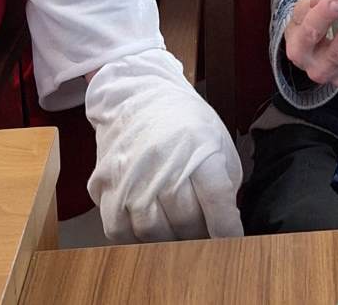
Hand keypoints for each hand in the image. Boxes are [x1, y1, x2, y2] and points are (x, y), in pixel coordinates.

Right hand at [85, 48, 242, 242]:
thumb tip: (225, 226)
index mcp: (196, 144)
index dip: (226, 228)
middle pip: (186, 221)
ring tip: (179, 232)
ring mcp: (129, 175)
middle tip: (204, 234)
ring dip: (170, 240)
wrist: (136, 95)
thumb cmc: (183, 121)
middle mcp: (161, 160)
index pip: (216, 198)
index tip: (233, 243)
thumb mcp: (216, 138)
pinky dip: (137, 239)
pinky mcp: (104, 187)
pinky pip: (121, 233)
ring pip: (153, 233)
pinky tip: (149, 227)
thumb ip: (224, 181)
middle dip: (200, 234)